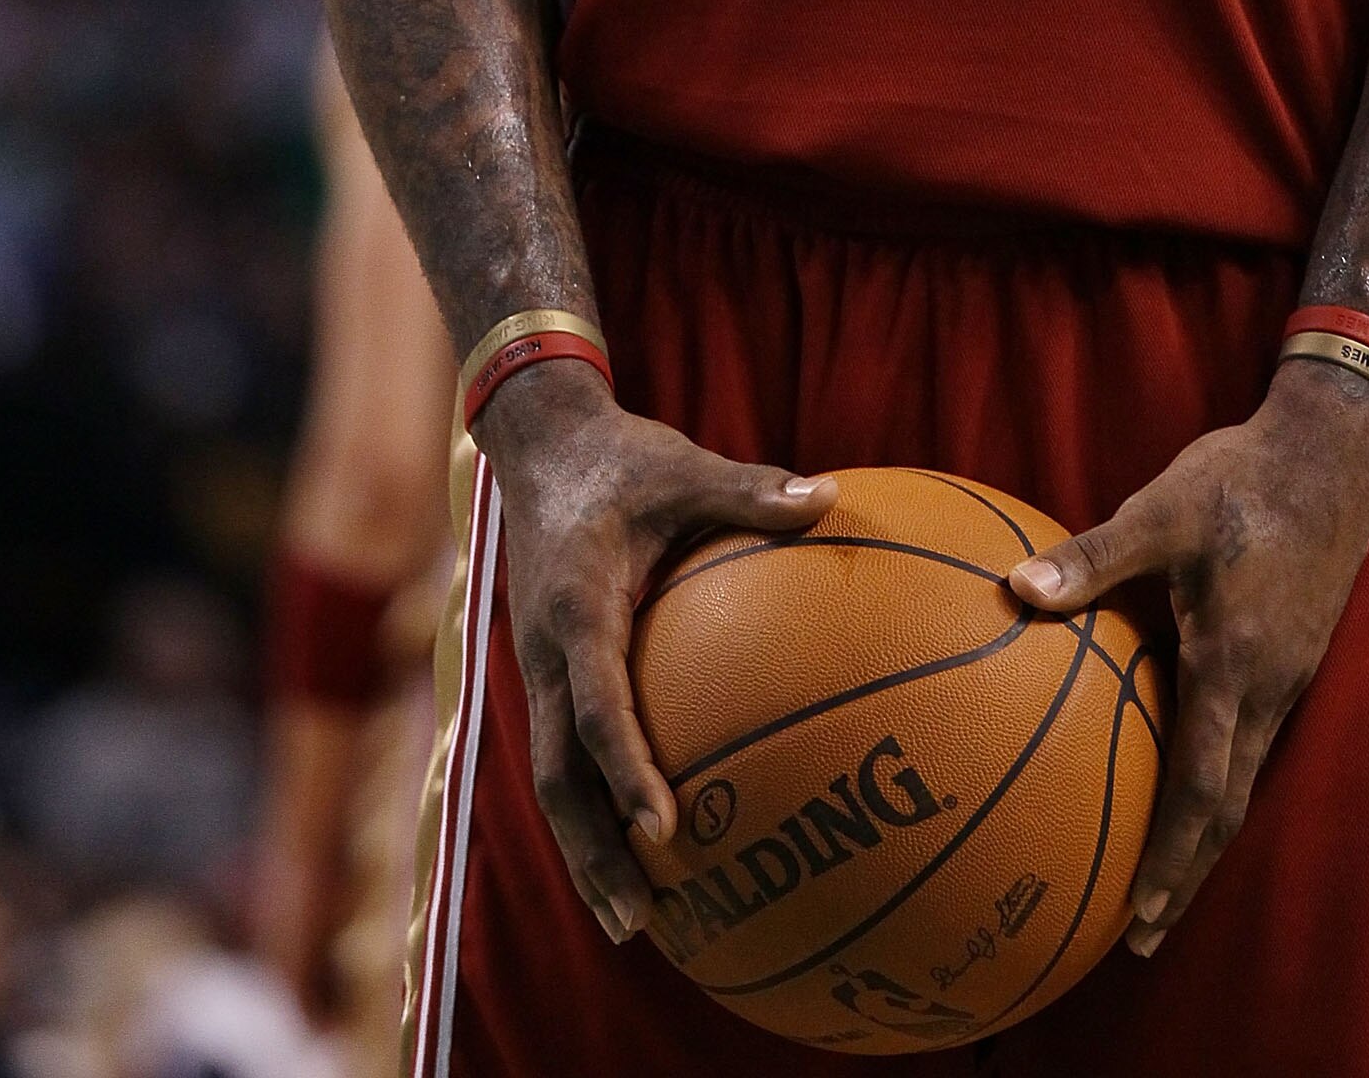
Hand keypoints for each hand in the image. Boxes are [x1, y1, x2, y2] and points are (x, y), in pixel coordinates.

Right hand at [476, 360, 836, 943]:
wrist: (542, 444)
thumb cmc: (624, 459)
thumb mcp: (684, 464)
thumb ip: (750, 488)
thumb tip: (831, 497)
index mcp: (576, 608)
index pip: (594, 705)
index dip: (625, 769)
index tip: (664, 829)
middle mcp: (545, 653)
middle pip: (557, 774)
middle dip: (592, 851)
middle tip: (638, 922)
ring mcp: (538, 668)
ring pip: (552, 778)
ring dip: (585, 850)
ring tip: (633, 924)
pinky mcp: (546, 672)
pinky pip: (564, 754)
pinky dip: (593, 809)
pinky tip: (638, 851)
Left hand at [1007, 361, 1368, 956]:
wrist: (1333, 447)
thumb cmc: (1242, 477)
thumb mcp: (1161, 509)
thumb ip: (1093, 557)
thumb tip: (1016, 589)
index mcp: (1236, 664)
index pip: (1203, 787)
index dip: (1172, 856)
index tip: (1137, 914)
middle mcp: (1269, 686)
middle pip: (1229, 807)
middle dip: (1187, 874)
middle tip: (1141, 934)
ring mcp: (1289, 673)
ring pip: (1246, 778)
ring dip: (1206, 835)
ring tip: (1163, 879)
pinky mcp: (1295, 653)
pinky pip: (1254, 739)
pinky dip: (1222, 782)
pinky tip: (1191, 777)